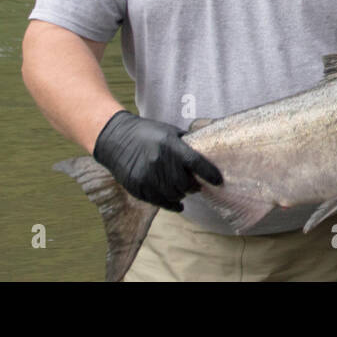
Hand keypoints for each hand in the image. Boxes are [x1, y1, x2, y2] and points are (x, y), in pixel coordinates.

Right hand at [93, 110, 222, 211]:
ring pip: (173, 195)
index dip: (209, 173)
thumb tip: (208, 151)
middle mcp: (158, 161)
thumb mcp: (169, 132)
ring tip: (183, 190)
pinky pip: (159, 202)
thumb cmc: (148, 133)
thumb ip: (186, 144)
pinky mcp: (137, 187)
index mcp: (170, 145)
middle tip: (196, 185)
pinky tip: (177, 204)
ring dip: (182, 194)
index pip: (195, 163)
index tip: (219, 181)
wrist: (117, 139)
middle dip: (193, 186)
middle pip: (185, 183)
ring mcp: (146, 176)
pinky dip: (171, 204)